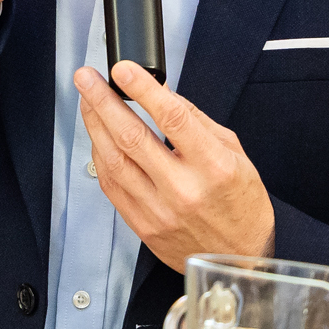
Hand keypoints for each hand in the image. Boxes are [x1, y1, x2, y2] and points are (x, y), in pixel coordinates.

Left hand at [77, 60, 273, 270]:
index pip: (172, 119)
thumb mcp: (235, 154)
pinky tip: (97, 136)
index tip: (123, 69)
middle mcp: (183, 189)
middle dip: (103, 101)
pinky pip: (111, 185)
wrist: (239, 259)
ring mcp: (159, 210)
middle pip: (132, 136)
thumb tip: (162, 91)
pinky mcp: (142, 225)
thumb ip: (196, 121)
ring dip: (94, 125)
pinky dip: (100, 156)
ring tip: (87, 100)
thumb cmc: (241, 205)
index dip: (143, 89)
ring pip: (114, 160)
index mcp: (214, 167)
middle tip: (86, 78)